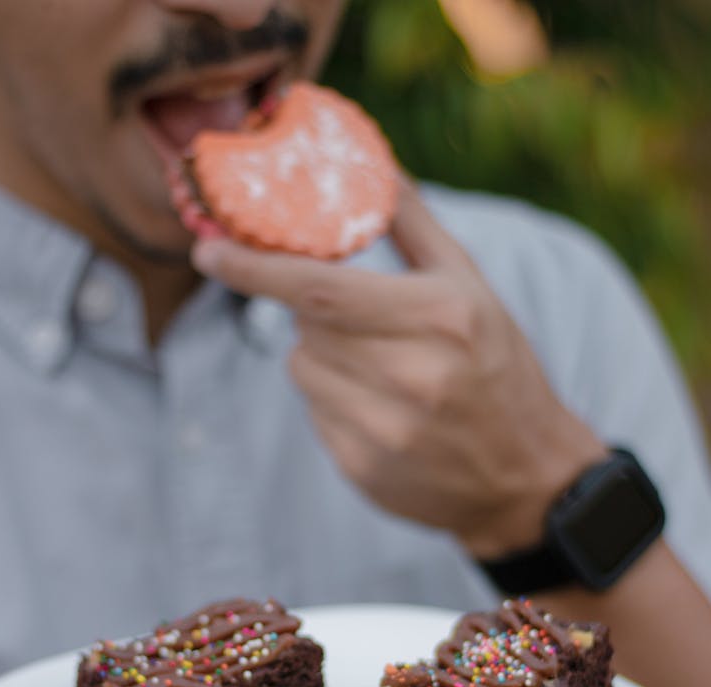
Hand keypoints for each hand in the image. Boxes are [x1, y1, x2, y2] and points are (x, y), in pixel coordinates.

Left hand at [192, 177, 605, 557]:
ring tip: (381, 368)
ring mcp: (385, 430)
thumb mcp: (474, 288)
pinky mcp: (363, 469)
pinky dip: (334, 400)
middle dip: (315, 314)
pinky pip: (315, 414)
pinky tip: (382, 408)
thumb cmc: (500, 369)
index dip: (255, 269)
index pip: (320, 290)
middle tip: (363, 322)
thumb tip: (370, 164)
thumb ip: (415, 226)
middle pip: (306, 329)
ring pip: (303, 370)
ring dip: (323, 357)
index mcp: (440, 318)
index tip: (207, 249)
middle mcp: (412, 377)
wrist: (526, 476)